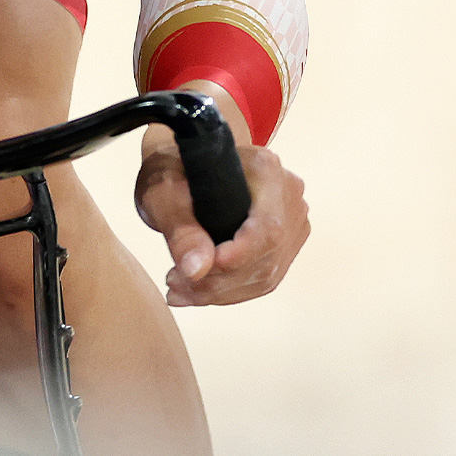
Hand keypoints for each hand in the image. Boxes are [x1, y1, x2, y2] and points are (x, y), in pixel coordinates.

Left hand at [134, 133, 308, 306]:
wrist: (184, 164)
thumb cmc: (173, 168)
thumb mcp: (163, 193)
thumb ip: (181, 230)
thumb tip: (197, 269)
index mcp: (265, 169)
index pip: (267, 227)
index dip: (238, 258)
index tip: (197, 273)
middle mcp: (288, 194)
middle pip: (266, 256)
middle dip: (219, 281)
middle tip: (175, 286)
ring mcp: (292, 219)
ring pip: (266, 273)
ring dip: (221, 291)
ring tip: (180, 290)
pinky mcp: (286, 242)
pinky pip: (265, 277)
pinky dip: (229, 291)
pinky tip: (196, 292)